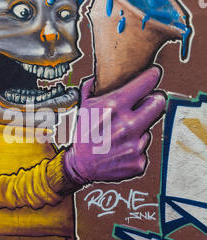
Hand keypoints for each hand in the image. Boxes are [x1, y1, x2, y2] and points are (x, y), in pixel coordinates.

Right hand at [63, 66, 165, 184]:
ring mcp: (134, 145)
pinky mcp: (138, 161)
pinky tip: (122, 149)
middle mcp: (127, 125)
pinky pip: (144, 149)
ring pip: (148, 129)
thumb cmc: (83, 135)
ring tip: (122, 135)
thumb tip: (96, 77)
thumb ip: (91, 89)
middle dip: (154, 101)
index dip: (151, 76)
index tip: (154, 74)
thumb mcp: (84, 108)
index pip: (145, 84)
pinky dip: (136, 149)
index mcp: (114, 107)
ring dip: (140, 130)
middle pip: (158, 103)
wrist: (81, 166)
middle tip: (149, 101)